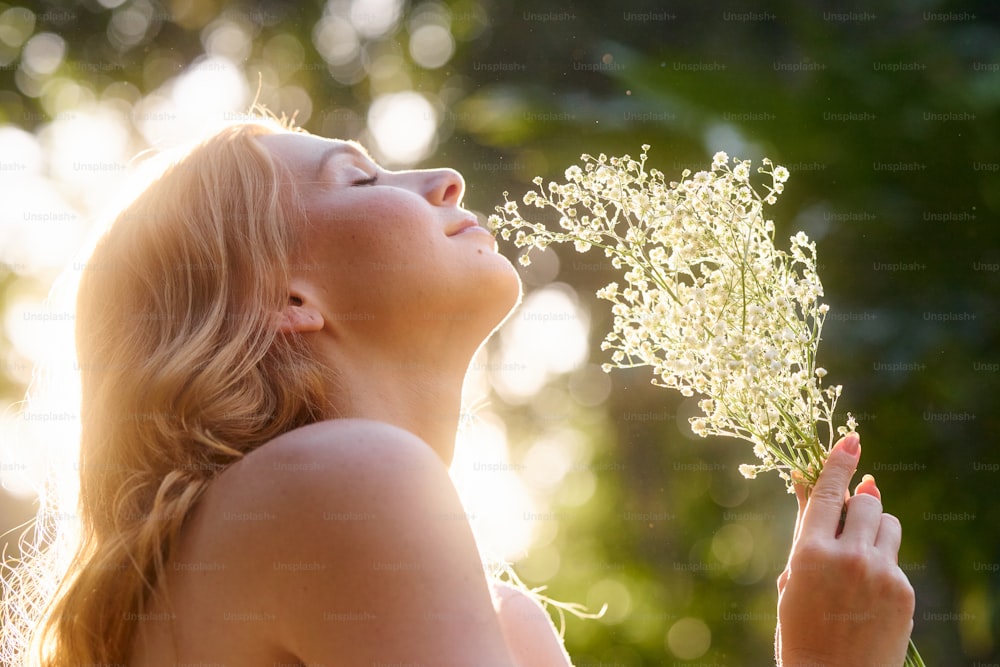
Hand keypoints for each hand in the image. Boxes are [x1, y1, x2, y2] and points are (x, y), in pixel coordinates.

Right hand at [775, 433, 914, 666]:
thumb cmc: (800, 625)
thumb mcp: (793, 573)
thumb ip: (804, 526)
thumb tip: (804, 480)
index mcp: (810, 553)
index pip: (827, 493)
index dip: (839, 462)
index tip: (852, 438)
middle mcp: (848, 557)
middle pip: (866, 501)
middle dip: (857, 504)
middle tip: (845, 523)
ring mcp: (880, 574)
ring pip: (887, 523)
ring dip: (873, 529)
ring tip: (857, 560)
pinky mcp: (903, 591)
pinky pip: (895, 557)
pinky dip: (882, 564)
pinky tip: (867, 594)